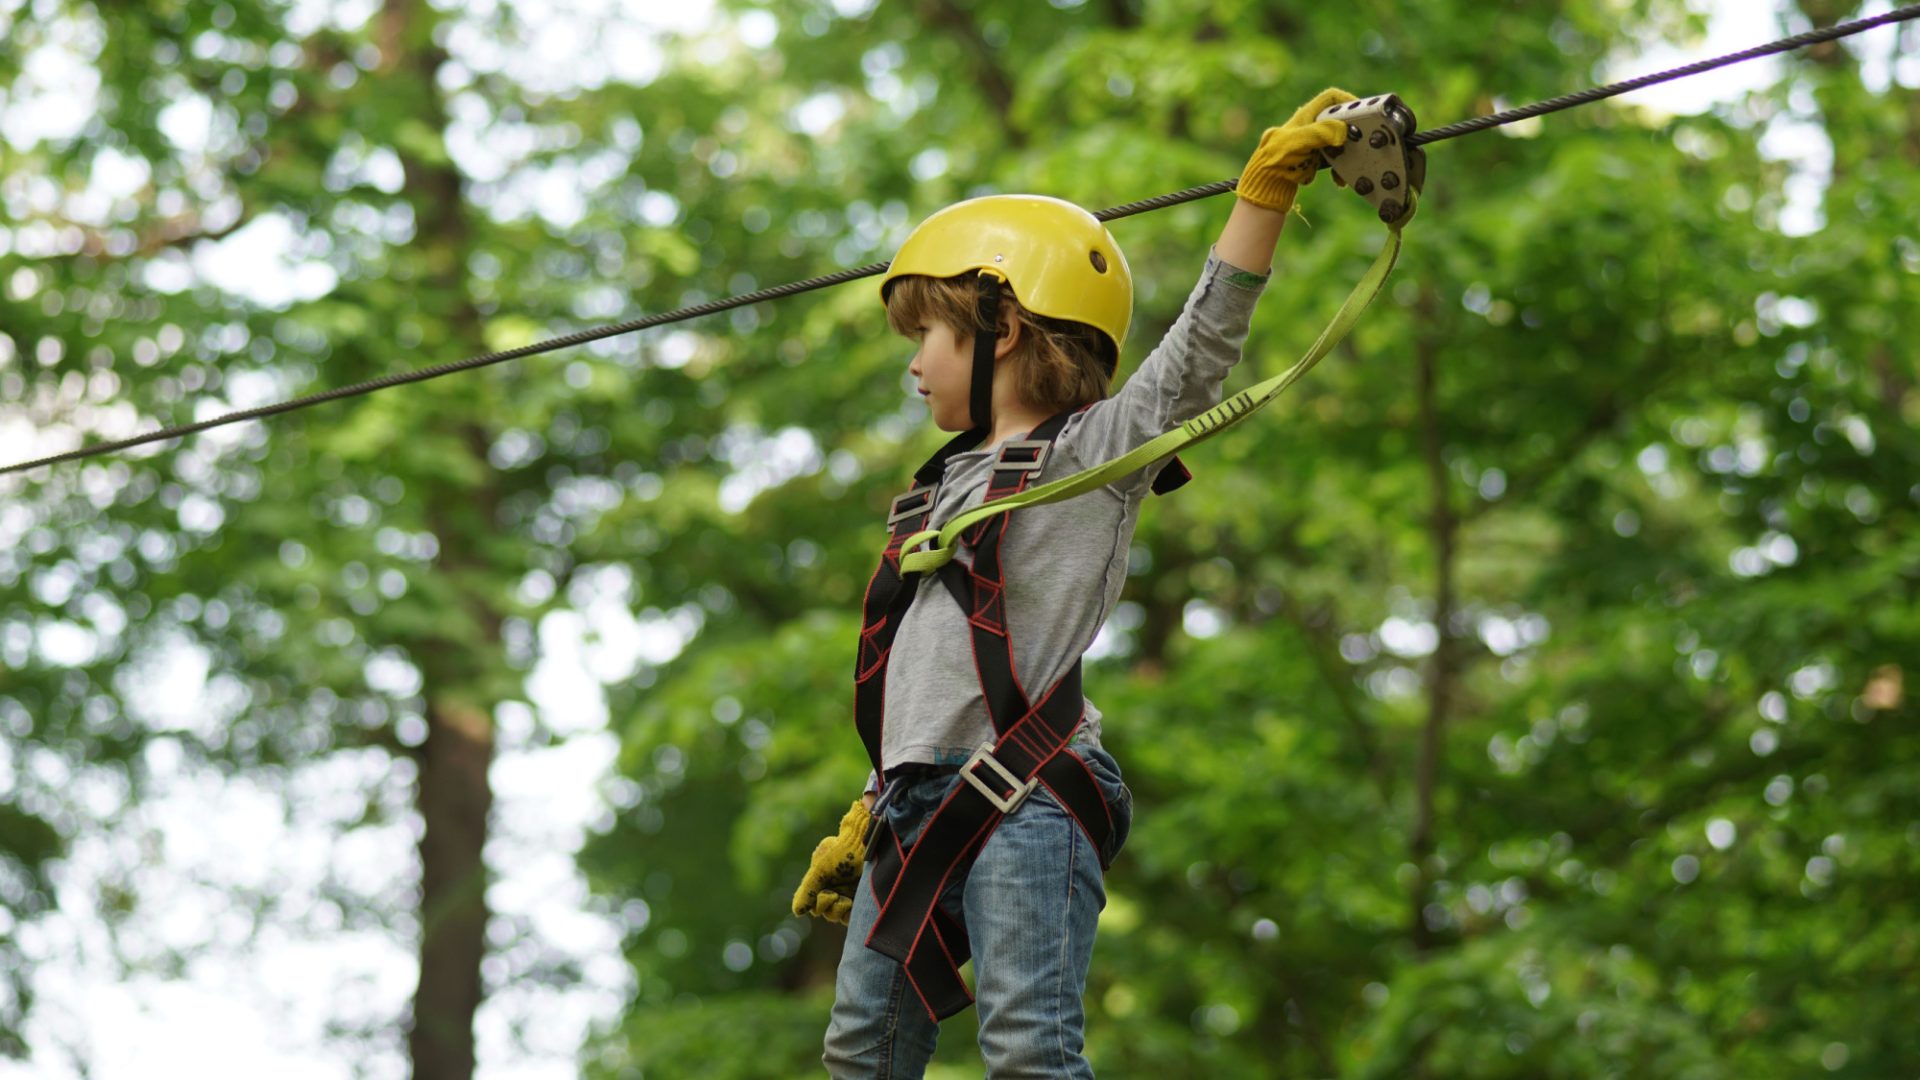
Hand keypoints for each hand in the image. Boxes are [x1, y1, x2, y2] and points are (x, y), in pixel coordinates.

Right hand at [791, 798, 870, 924]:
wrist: (869, 842)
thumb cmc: (843, 851)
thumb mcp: (821, 868)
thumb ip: (808, 889)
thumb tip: (797, 912)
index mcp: (821, 880)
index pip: (813, 903)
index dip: (817, 904)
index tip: (828, 894)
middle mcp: (833, 887)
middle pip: (824, 911)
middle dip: (828, 907)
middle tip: (836, 896)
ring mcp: (848, 893)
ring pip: (837, 916)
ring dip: (838, 912)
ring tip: (847, 901)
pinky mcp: (861, 898)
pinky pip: (852, 916)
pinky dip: (850, 915)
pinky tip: (853, 907)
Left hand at [1236, 87, 1358, 213]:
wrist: (1266, 186)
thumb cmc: (1275, 159)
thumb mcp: (1297, 142)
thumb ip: (1319, 133)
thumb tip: (1343, 130)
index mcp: (1306, 116)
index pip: (1330, 98)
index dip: (1347, 100)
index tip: (1362, 112)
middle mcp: (1311, 127)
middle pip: (1339, 121)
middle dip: (1351, 134)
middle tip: (1361, 145)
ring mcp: (1313, 144)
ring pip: (1339, 143)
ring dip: (1347, 155)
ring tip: (1350, 168)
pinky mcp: (1314, 160)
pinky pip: (1334, 160)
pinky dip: (1339, 169)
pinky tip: (1339, 180)